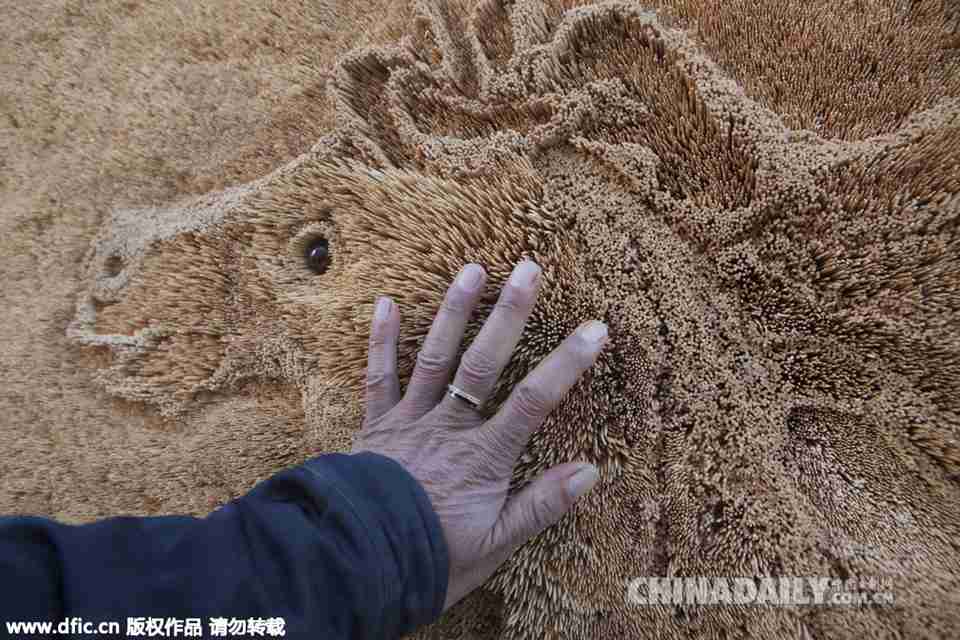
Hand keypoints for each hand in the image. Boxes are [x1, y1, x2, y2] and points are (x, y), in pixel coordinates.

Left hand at [352, 260, 605, 609]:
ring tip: (472, 268)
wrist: (358, 564)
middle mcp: (449, 427)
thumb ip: (541, 505)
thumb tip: (590, 471)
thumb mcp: (496, 544)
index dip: (567, 363)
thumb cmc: (433, 558)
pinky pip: (378, 378)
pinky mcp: (376, 425)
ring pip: (434, 357)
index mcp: (483, 456)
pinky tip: (385, 301)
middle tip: (529, 269)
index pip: (533, 401)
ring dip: (453, 311)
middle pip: (484, 363)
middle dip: (509, 314)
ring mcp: (410, 421)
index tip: (596, 328)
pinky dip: (380, 341)